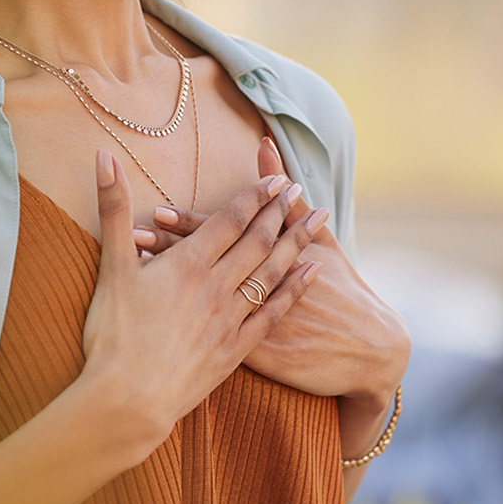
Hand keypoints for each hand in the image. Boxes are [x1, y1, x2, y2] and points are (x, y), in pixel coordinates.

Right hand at [78, 148, 322, 453]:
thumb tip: (103, 156)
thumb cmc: (113, 335)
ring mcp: (230, 319)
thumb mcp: (110, 267)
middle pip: (257, 242)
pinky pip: (274, 312)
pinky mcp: (235, 349)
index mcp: (188, 264)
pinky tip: (312, 273)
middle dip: (280, 212)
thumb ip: (113, 209)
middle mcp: (216, 287)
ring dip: (297, 242)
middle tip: (300, 189)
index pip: (229, 221)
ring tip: (318, 220)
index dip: (253, 197)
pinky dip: (295, 289)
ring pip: (272, 272)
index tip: (275, 178)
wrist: (128, 401)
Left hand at [133, 137, 409, 404]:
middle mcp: (258, 289)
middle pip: (207, 266)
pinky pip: (212, 339)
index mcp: (272, 259)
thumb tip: (265, 147)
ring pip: (201, 301)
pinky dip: (184, 326)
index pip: (224, 236)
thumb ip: (288, 199)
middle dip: (169, 250)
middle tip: (133, 235)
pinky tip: (154, 318)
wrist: (369, 351)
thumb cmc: (344, 290)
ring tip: (136, 270)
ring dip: (168, 285)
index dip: (190, 225)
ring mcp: (255, 325)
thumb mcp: (321, 242)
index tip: (158, 210)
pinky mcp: (255, 356)